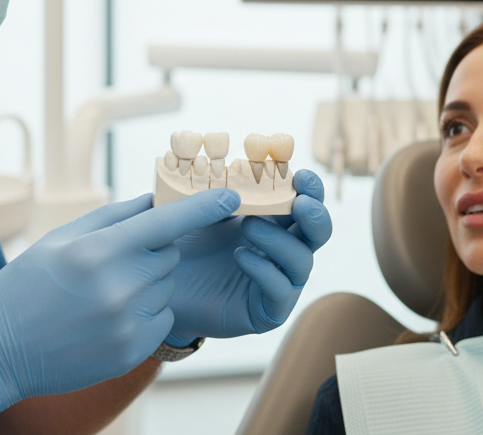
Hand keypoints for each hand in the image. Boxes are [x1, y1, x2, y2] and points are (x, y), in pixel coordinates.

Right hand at [0, 189, 239, 425]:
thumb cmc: (26, 286)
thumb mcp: (60, 239)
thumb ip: (112, 216)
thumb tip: (155, 199)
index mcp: (99, 251)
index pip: (166, 222)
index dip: (204, 207)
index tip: (232, 197)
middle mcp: (118, 287)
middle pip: (168, 255)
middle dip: (152, 252)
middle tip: (114, 262)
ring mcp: (128, 323)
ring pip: (166, 287)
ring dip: (148, 284)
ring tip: (103, 294)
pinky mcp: (132, 351)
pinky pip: (163, 318)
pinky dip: (147, 313)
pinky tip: (108, 318)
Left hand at [163, 169, 331, 345]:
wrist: (164, 290)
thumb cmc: (186, 245)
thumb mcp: (200, 212)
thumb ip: (218, 192)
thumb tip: (228, 172)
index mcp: (273, 220)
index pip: (304, 201)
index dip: (309, 188)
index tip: (300, 175)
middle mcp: (282, 250)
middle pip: (318, 232)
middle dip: (315, 215)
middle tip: (300, 203)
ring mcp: (279, 281)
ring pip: (302, 260)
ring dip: (279, 240)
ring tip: (248, 226)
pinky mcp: (267, 310)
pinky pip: (279, 289)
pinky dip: (263, 269)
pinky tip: (239, 256)